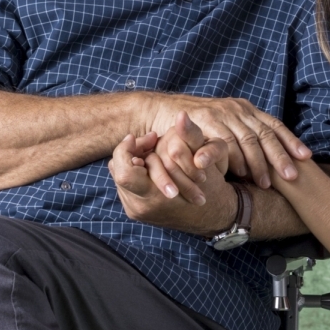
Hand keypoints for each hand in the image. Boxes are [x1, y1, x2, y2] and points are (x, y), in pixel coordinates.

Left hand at [108, 131, 235, 237]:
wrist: (211, 214)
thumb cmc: (210, 185)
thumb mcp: (204, 158)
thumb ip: (191, 135)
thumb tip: (182, 114)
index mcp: (155, 197)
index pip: (124, 172)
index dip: (128, 150)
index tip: (146, 138)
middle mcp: (140, 207)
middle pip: (118, 171)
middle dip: (131, 151)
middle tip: (150, 141)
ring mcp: (135, 210)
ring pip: (119, 175)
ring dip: (133, 160)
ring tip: (153, 152)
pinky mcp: (134, 211)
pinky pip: (123, 185)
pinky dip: (135, 171)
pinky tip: (151, 165)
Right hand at [143, 95, 311, 188]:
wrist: (165, 110)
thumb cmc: (198, 126)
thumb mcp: (226, 125)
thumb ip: (243, 136)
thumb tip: (269, 159)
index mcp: (246, 110)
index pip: (275, 125)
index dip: (291, 141)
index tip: (306, 157)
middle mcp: (237, 110)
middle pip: (264, 134)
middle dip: (280, 157)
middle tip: (292, 177)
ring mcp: (221, 114)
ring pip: (246, 140)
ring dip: (257, 164)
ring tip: (266, 183)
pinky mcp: (205, 121)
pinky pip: (223, 142)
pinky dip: (233, 159)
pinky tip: (240, 173)